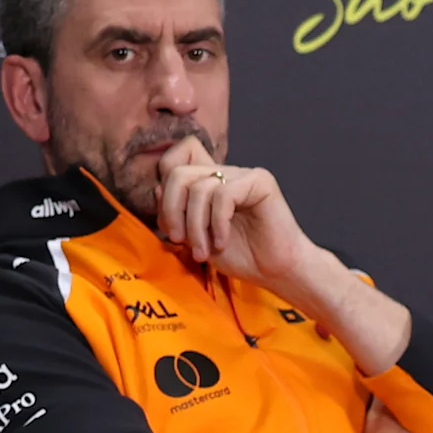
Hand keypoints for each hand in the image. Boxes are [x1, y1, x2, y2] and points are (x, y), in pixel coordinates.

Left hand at [152, 138, 413, 371]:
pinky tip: (222, 242)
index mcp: (207, 182)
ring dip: (195, 226)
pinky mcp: (259, 181)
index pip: (174, 160)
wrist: (276, 271)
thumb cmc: (241, 257)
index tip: (171, 227)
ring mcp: (241, 174)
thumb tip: (156, 189)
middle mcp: (223, 173)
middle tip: (179, 241)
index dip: (164, 189)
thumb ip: (176, 214)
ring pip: (198, 188)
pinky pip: (222, 195)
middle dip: (172, 211)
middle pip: (178, 173)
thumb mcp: (195, 238)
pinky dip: (217, 224)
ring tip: (203, 252)